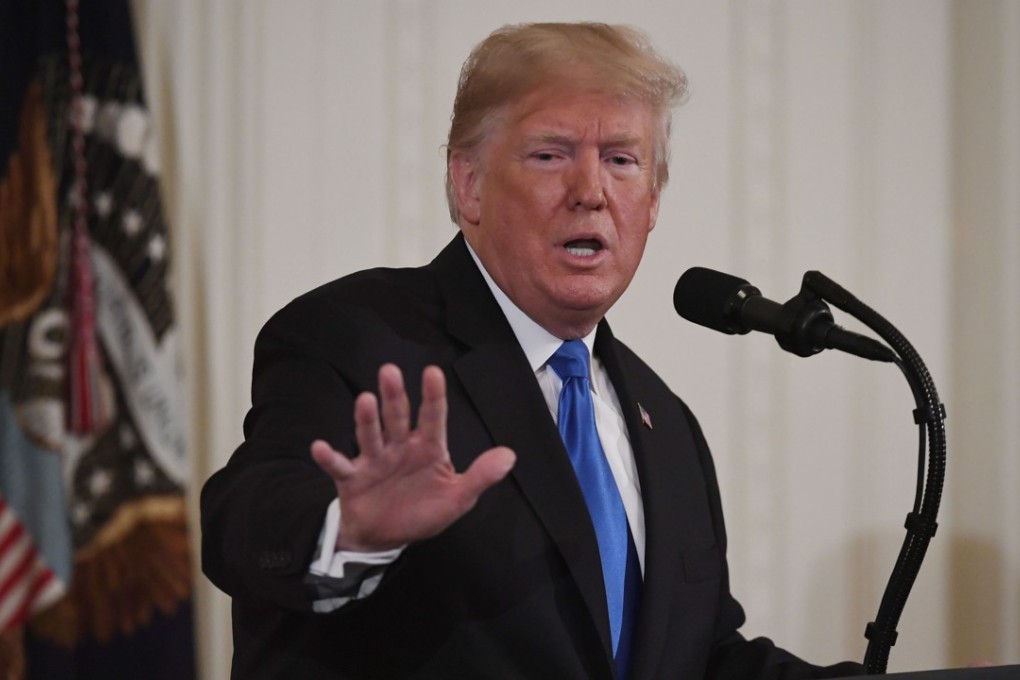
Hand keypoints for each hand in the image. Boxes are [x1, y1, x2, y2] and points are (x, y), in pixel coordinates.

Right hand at [310, 363, 515, 551]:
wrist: (384, 538)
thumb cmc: (422, 512)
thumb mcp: (457, 499)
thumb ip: (480, 477)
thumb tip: (510, 456)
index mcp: (427, 448)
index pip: (432, 417)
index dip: (433, 396)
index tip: (433, 372)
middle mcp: (400, 447)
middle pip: (397, 417)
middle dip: (394, 396)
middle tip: (390, 371)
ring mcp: (374, 460)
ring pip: (370, 434)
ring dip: (367, 418)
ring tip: (365, 400)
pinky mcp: (352, 478)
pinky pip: (339, 466)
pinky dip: (329, 458)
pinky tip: (319, 448)